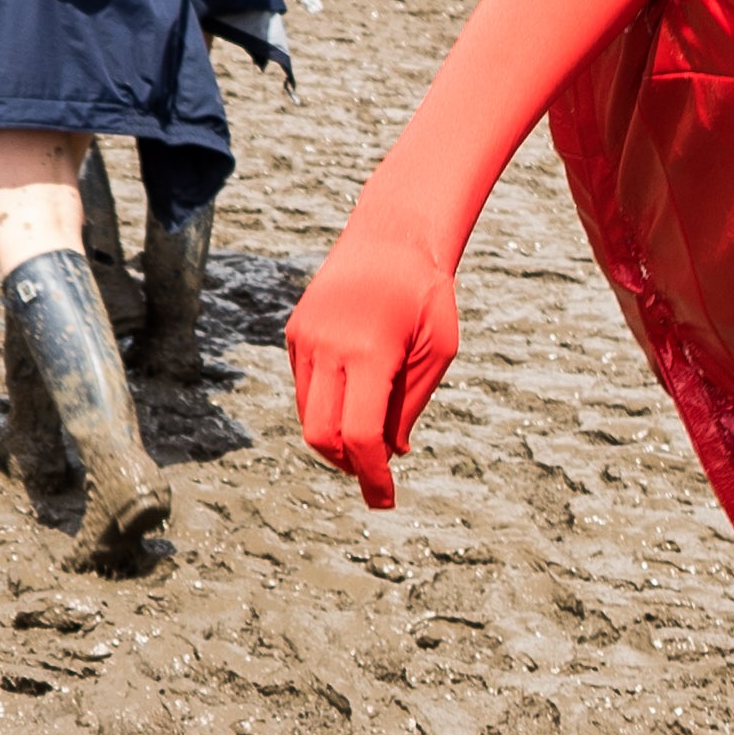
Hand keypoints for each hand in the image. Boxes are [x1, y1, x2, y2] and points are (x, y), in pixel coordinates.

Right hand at [285, 211, 465, 508]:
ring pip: (309, 416)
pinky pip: (306, 389)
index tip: (386, 499)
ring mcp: (305, 340)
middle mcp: (328, 348)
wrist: (391, 235)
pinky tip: (356, 402)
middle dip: (348, 465)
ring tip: (371, 440)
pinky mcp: (295, 334)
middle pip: (321, 435)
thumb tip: (390, 452)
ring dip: (336, 440)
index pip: (358, 435)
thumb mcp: (438, 350)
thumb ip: (411, 404)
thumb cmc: (426, 293)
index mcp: (369, 353)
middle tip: (376, 477)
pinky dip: (327, 410)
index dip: (371, 475)